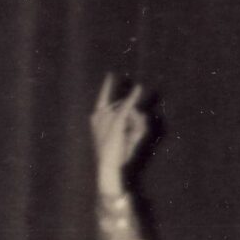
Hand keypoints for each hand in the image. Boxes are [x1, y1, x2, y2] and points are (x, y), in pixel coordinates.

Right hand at [91, 74, 150, 192]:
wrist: (107, 165)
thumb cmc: (115, 155)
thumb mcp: (126, 138)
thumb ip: (136, 125)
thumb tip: (143, 114)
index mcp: (96, 118)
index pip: (102, 99)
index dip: (106, 87)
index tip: (110, 75)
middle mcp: (100, 114)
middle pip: (123, 107)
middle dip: (132, 119)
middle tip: (134, 134)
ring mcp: (108, 116)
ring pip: (129, 112)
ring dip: (136, 124)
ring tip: (132, 139)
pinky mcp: (117, 120)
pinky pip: (128, 106)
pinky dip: (134, 96)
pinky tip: (139, 87)